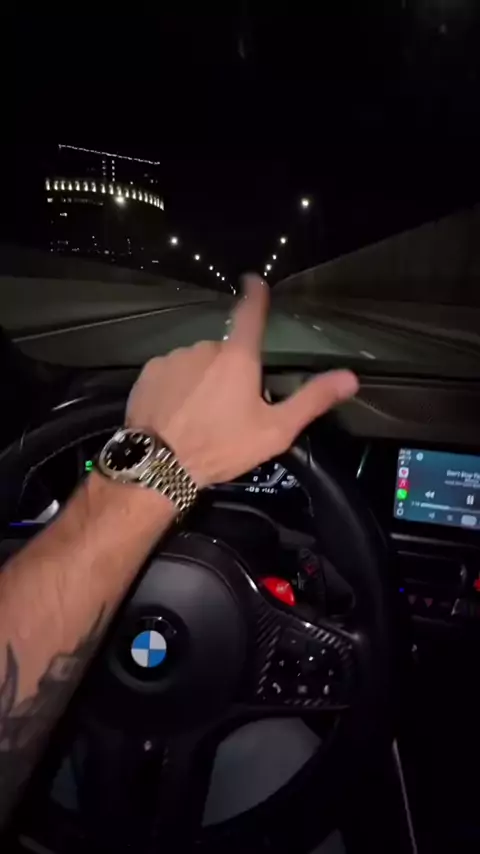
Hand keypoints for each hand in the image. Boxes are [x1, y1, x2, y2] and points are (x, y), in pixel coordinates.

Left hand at [127, 275, 358, 487]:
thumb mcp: (274, 430)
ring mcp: (173, 358)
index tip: (253, 281)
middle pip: (224, 353)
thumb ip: (311, 400)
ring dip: (202, 381)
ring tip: (201, 417)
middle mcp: (204, 347)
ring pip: (196, 364)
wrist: (159, 465)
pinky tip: (176, 413)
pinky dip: (177, 388)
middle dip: (229, 372)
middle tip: (230, 410)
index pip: (249, 314)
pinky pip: (171, 374)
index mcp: (237, 357)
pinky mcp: (148, 373)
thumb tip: (350, 377)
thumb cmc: (221, 446)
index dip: (255, 296)